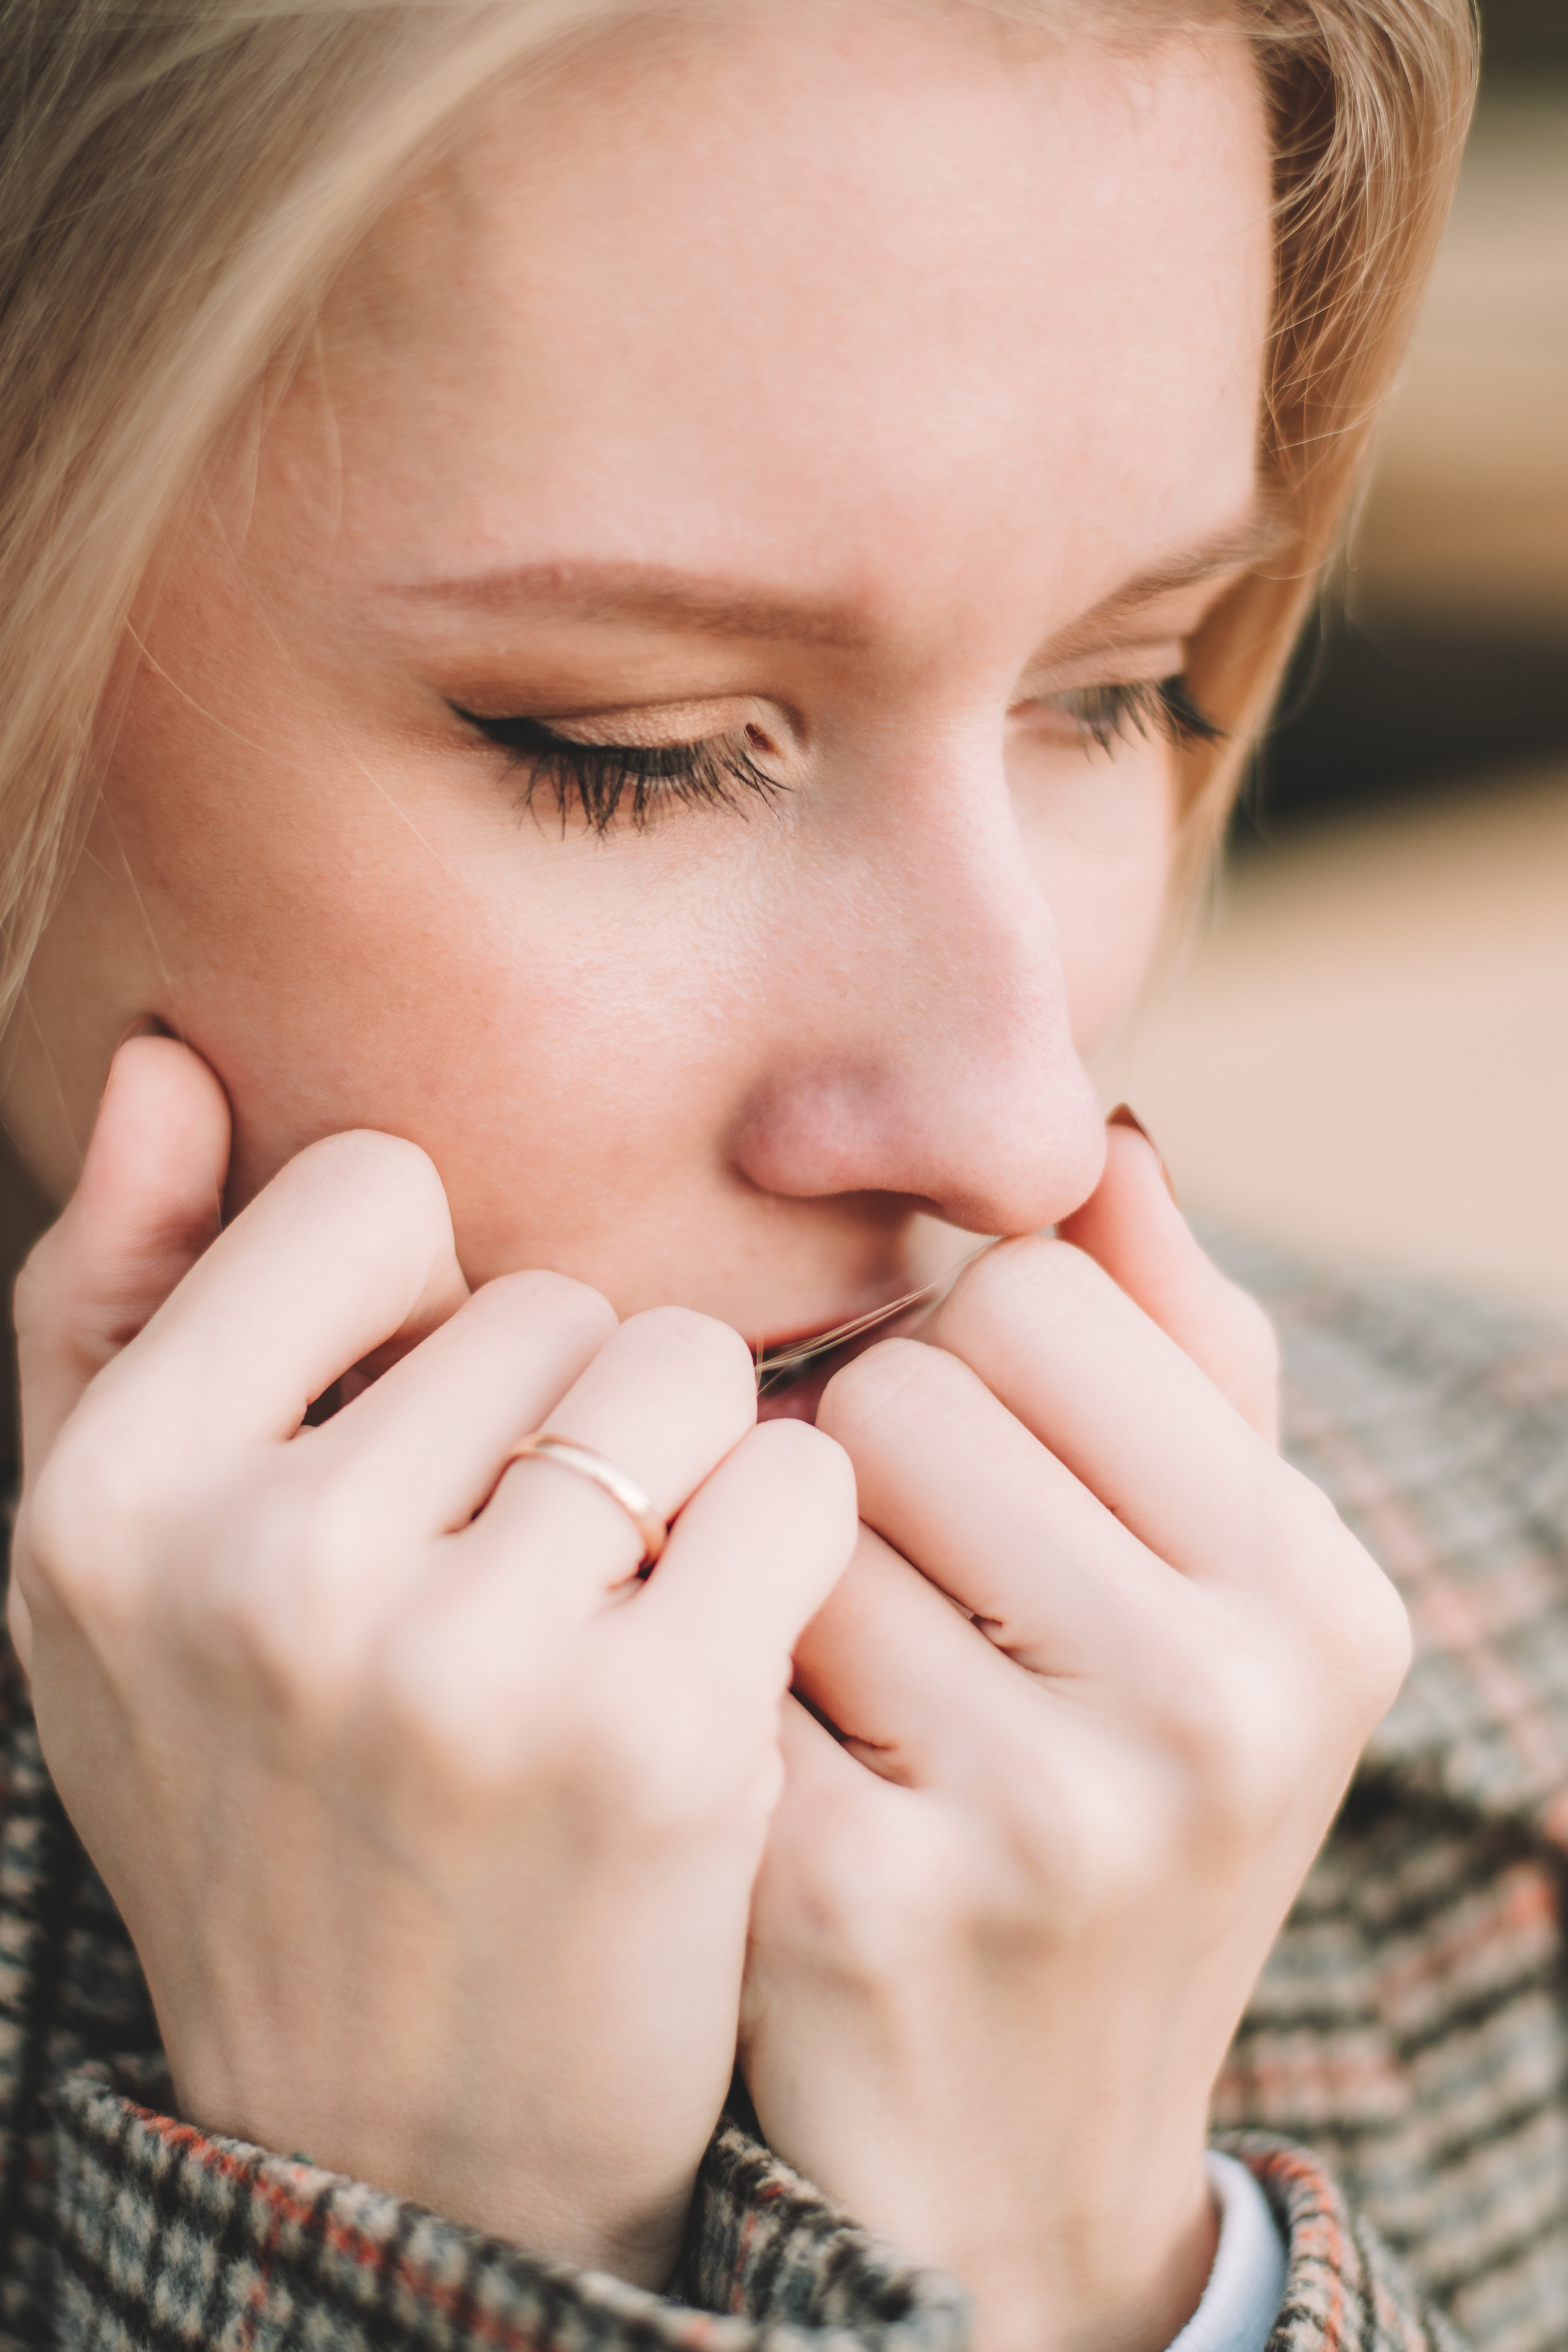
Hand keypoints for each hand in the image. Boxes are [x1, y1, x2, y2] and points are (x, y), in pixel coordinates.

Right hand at [10, 1037, 854, 2286]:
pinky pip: (803, 1485)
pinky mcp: (655, 1740)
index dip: (428, 1313)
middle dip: (567, 1418)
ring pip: (693, 1369)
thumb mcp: (125, 1575)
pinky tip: (722, 1667)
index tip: (424, 1450)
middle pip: (553, 1297)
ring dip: (691, 1476)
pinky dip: (793, 1553)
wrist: (408, 2143)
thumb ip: (114, 1301)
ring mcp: (463, 1664)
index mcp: (114, 1506)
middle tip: (523, 1590)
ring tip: (616, 1624)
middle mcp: (268, 1574)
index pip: (371, 1196)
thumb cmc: (275, 1807)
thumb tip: (161, 1059)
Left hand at [740, 1121, 1409, 2351]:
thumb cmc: (1106, 1796)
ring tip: (847, 1682)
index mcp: (1311, 1595)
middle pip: (903, 1382)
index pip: (1037, 1292)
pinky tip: (775, 1769)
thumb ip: (1175, 1348)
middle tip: (895, 1583)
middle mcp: (1215, 1704)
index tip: (972, 1465)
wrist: (1019, 2148)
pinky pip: (712, 1643)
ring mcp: (1043, 1817)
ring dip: (783, 1569)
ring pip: (793, 1503)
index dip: (962, 1357)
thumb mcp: (1203, 1590)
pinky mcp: (859, 1901)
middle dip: (865, 1462)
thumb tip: (1102, 1135)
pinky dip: (720, 1677)